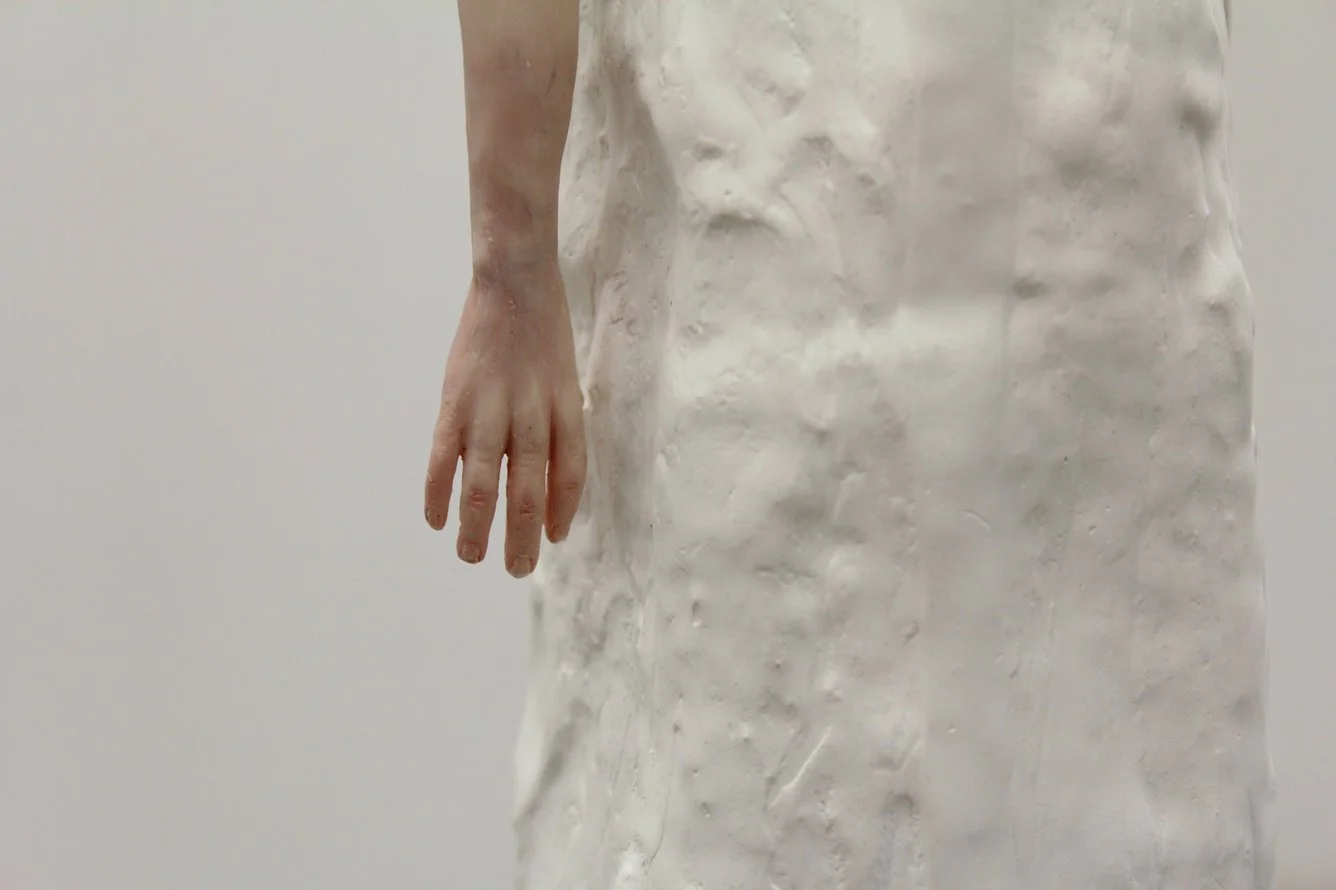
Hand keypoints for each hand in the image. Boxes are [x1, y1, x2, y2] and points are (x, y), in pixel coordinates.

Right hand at [424, 261, 585, 576]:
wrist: (515, 283)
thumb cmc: (544, 336)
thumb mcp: (566, 382)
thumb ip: (559, 430)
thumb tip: (549, 487)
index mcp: (566, 410)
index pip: (570, 474)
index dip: (560, 511)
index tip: (552, 540)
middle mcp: (531, 415)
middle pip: (528, 490)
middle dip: (521, 537)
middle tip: (515, 570)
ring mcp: (489, 409)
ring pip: (484, 483)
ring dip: (477, 527)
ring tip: (472, 557)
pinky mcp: (454, 400)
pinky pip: (444, 457)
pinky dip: (438, 492)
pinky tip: (436, 519)